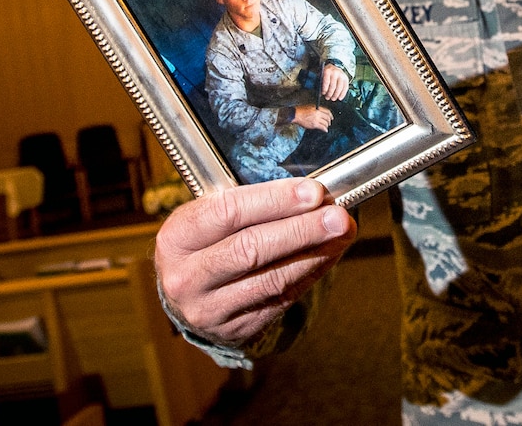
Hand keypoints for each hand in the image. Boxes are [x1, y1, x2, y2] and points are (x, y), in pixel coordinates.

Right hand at [154, 178, 355, 346]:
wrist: (190, 294)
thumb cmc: (211, 241)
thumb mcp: (213, 216)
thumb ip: (256, 203)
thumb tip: (315, 195)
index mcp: (177, 237)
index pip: (228, 212)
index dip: (275, 201)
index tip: (314, 192)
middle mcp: (186, 277)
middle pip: (251, 248)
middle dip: (302, 229)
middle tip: (338, 215)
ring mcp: (208, 309)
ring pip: (271, 279)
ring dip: (315, 253)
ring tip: (344, 232)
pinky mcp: (235, 329)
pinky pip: (282, 298)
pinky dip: (312, 272)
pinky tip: (331, 253)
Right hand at [294, 105, 333, 131]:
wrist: (296, 114)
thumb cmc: (302, 110)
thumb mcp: (311, 107)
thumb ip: (317, 109)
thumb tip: (323, 113)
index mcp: (317, 108)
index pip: (327, 111)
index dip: (331, 115)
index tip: (331, 117)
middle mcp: (318, 113)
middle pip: (327, 117)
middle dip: (329, 121)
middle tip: (329, 123)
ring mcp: (316, 119)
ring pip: (325, 123)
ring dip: (327, 125)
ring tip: (326, 127)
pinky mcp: (314, 124)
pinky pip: (322, 127)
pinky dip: (325, 129)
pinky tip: (325, 130)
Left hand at [320, 63, 349, 101]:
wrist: (335, 67)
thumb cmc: (327, 73)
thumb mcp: (321, 75)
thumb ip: (320, 83)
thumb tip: (320, 93)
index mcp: (328, 71)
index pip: (326, 81)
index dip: (325, 89)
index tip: (323, 93)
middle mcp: (335, 72)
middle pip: (333, 85)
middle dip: (330, 93)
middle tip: (327, 98)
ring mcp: (342, 76)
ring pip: (340, 87)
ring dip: (336, 95)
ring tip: (333, 98)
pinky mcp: (346, 79)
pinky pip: (345, 88)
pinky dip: (342, 94)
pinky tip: (340, 98)